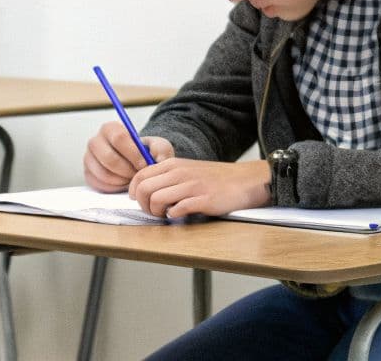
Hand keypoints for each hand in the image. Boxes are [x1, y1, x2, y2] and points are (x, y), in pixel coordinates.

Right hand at [82, 121, 173, 191]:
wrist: (137, 162)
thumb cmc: (146, 151)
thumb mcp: (158, 146)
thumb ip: (161, 150)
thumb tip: (157, 160)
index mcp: (110, 128)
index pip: (119, 137)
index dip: (134, 154)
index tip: (146, 164)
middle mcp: (95, 141)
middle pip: (109, 158)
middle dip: (128, 170)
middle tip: (139, 175)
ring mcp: (88, 159)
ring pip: (104, 174)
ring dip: (123, 180)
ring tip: (134, 178)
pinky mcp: (88, 175)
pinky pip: (101, 185)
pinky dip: (116, 187)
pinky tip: (125, 183)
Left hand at [128, 158, 270, 218]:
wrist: (246, 181)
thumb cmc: (217, 178)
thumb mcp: (189, 169)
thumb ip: (168, 176)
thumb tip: (145, 190)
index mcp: (174, 165)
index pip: (139, 176)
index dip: (134, 192)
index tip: (141, 200)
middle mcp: (180, 173)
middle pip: (143, 189)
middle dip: (142, 205)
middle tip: (153, 211)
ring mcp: (191, 186)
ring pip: (155, 200)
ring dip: (156, 212)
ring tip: (166, 214)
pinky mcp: (203, 200)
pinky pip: (176, 210)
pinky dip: (173, 216)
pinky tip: (181, 214)